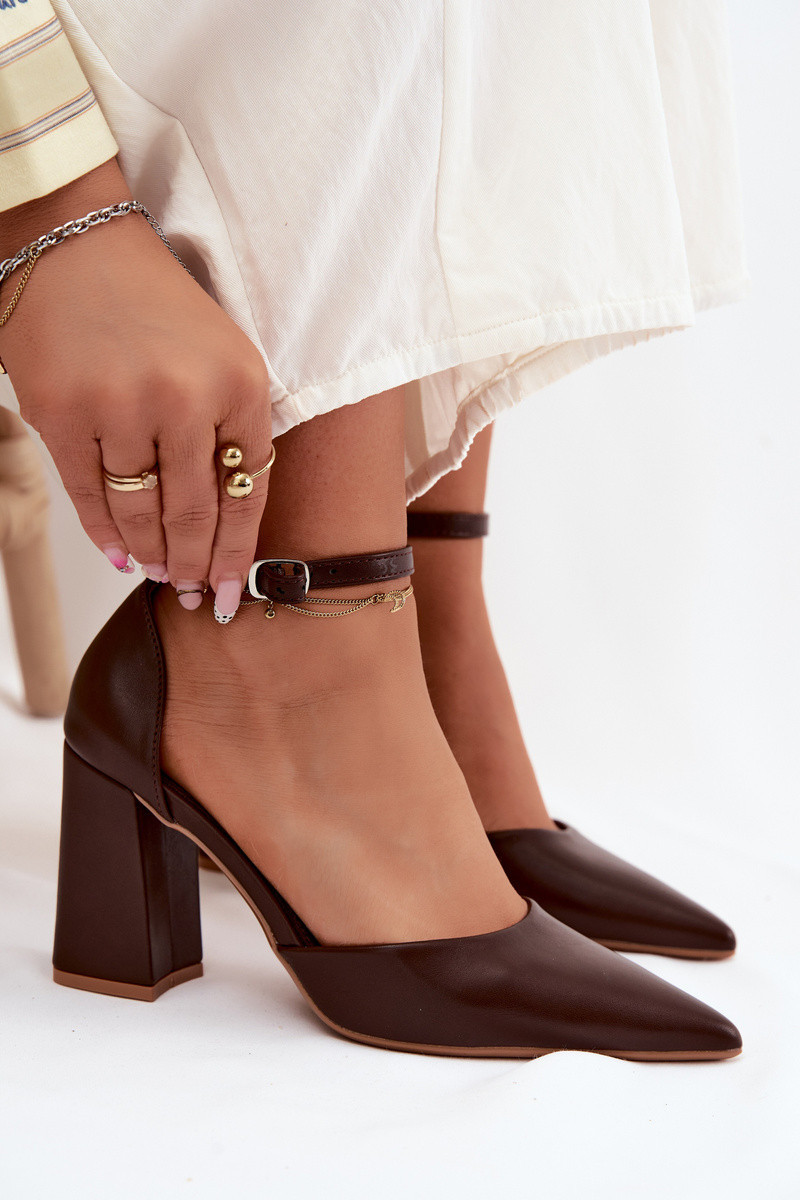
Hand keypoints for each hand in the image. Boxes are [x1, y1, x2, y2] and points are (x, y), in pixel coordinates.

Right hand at [0, 159, 270, 618]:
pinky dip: (105, 534)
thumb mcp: (223, 355)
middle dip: (197, 566)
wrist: (74, 246)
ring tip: (161, 577)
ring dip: (153, 556)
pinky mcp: (62, 414)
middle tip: (197, 597)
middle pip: (194, 513)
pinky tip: (120, 556)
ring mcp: (119, 407)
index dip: (239, 550)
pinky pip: (89, 496)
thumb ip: (233, 430)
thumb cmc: (155, 307)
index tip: (237, 589)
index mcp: (239, 382)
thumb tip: (223, 526)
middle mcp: (184, 397)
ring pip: (141, 513)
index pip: (247, 491)